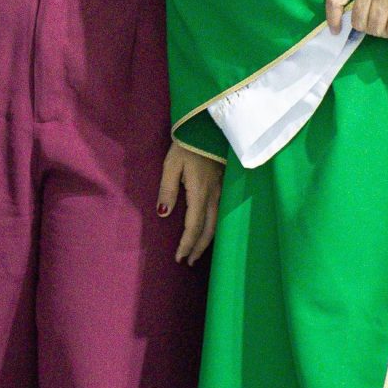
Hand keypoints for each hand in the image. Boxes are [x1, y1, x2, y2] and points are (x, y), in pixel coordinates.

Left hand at [159, 142, 222, 264]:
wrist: (208, 126)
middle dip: (198, 248)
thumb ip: (167, 190)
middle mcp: (214, 196)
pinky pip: (220, 215)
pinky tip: (209, 231)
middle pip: (208, 230)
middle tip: (188, 261)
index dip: (186, 244)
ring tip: (197, 252)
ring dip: (207, 241)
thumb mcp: (171, 164)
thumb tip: (163, 214)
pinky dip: (213, 229)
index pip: (193, 226)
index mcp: (199, 192)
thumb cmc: (187, 144)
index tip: (179, 257)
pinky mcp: (224, 186)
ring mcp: (222, 191)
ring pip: (217, 224)